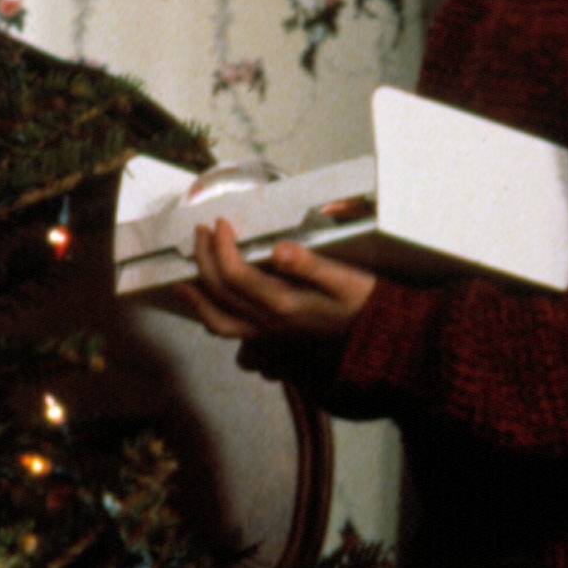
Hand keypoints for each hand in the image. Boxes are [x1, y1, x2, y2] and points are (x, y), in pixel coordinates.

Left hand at [176, 217, 376, 341]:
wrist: (381, 342)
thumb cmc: (365, 306)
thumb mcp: (345, 280)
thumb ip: (310, 266)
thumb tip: (280, 248)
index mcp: (284, 304)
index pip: (235, 274)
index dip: (221, 246)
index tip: (220, 222)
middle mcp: (270, 324)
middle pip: (221, 294)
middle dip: (205, 260)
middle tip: (201, 233)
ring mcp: (271, 338)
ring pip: (221, 322)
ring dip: (199, 299)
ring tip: (186, 281)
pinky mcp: (276, 344)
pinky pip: (236, 338)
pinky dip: (217, 322)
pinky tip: (213, 311)